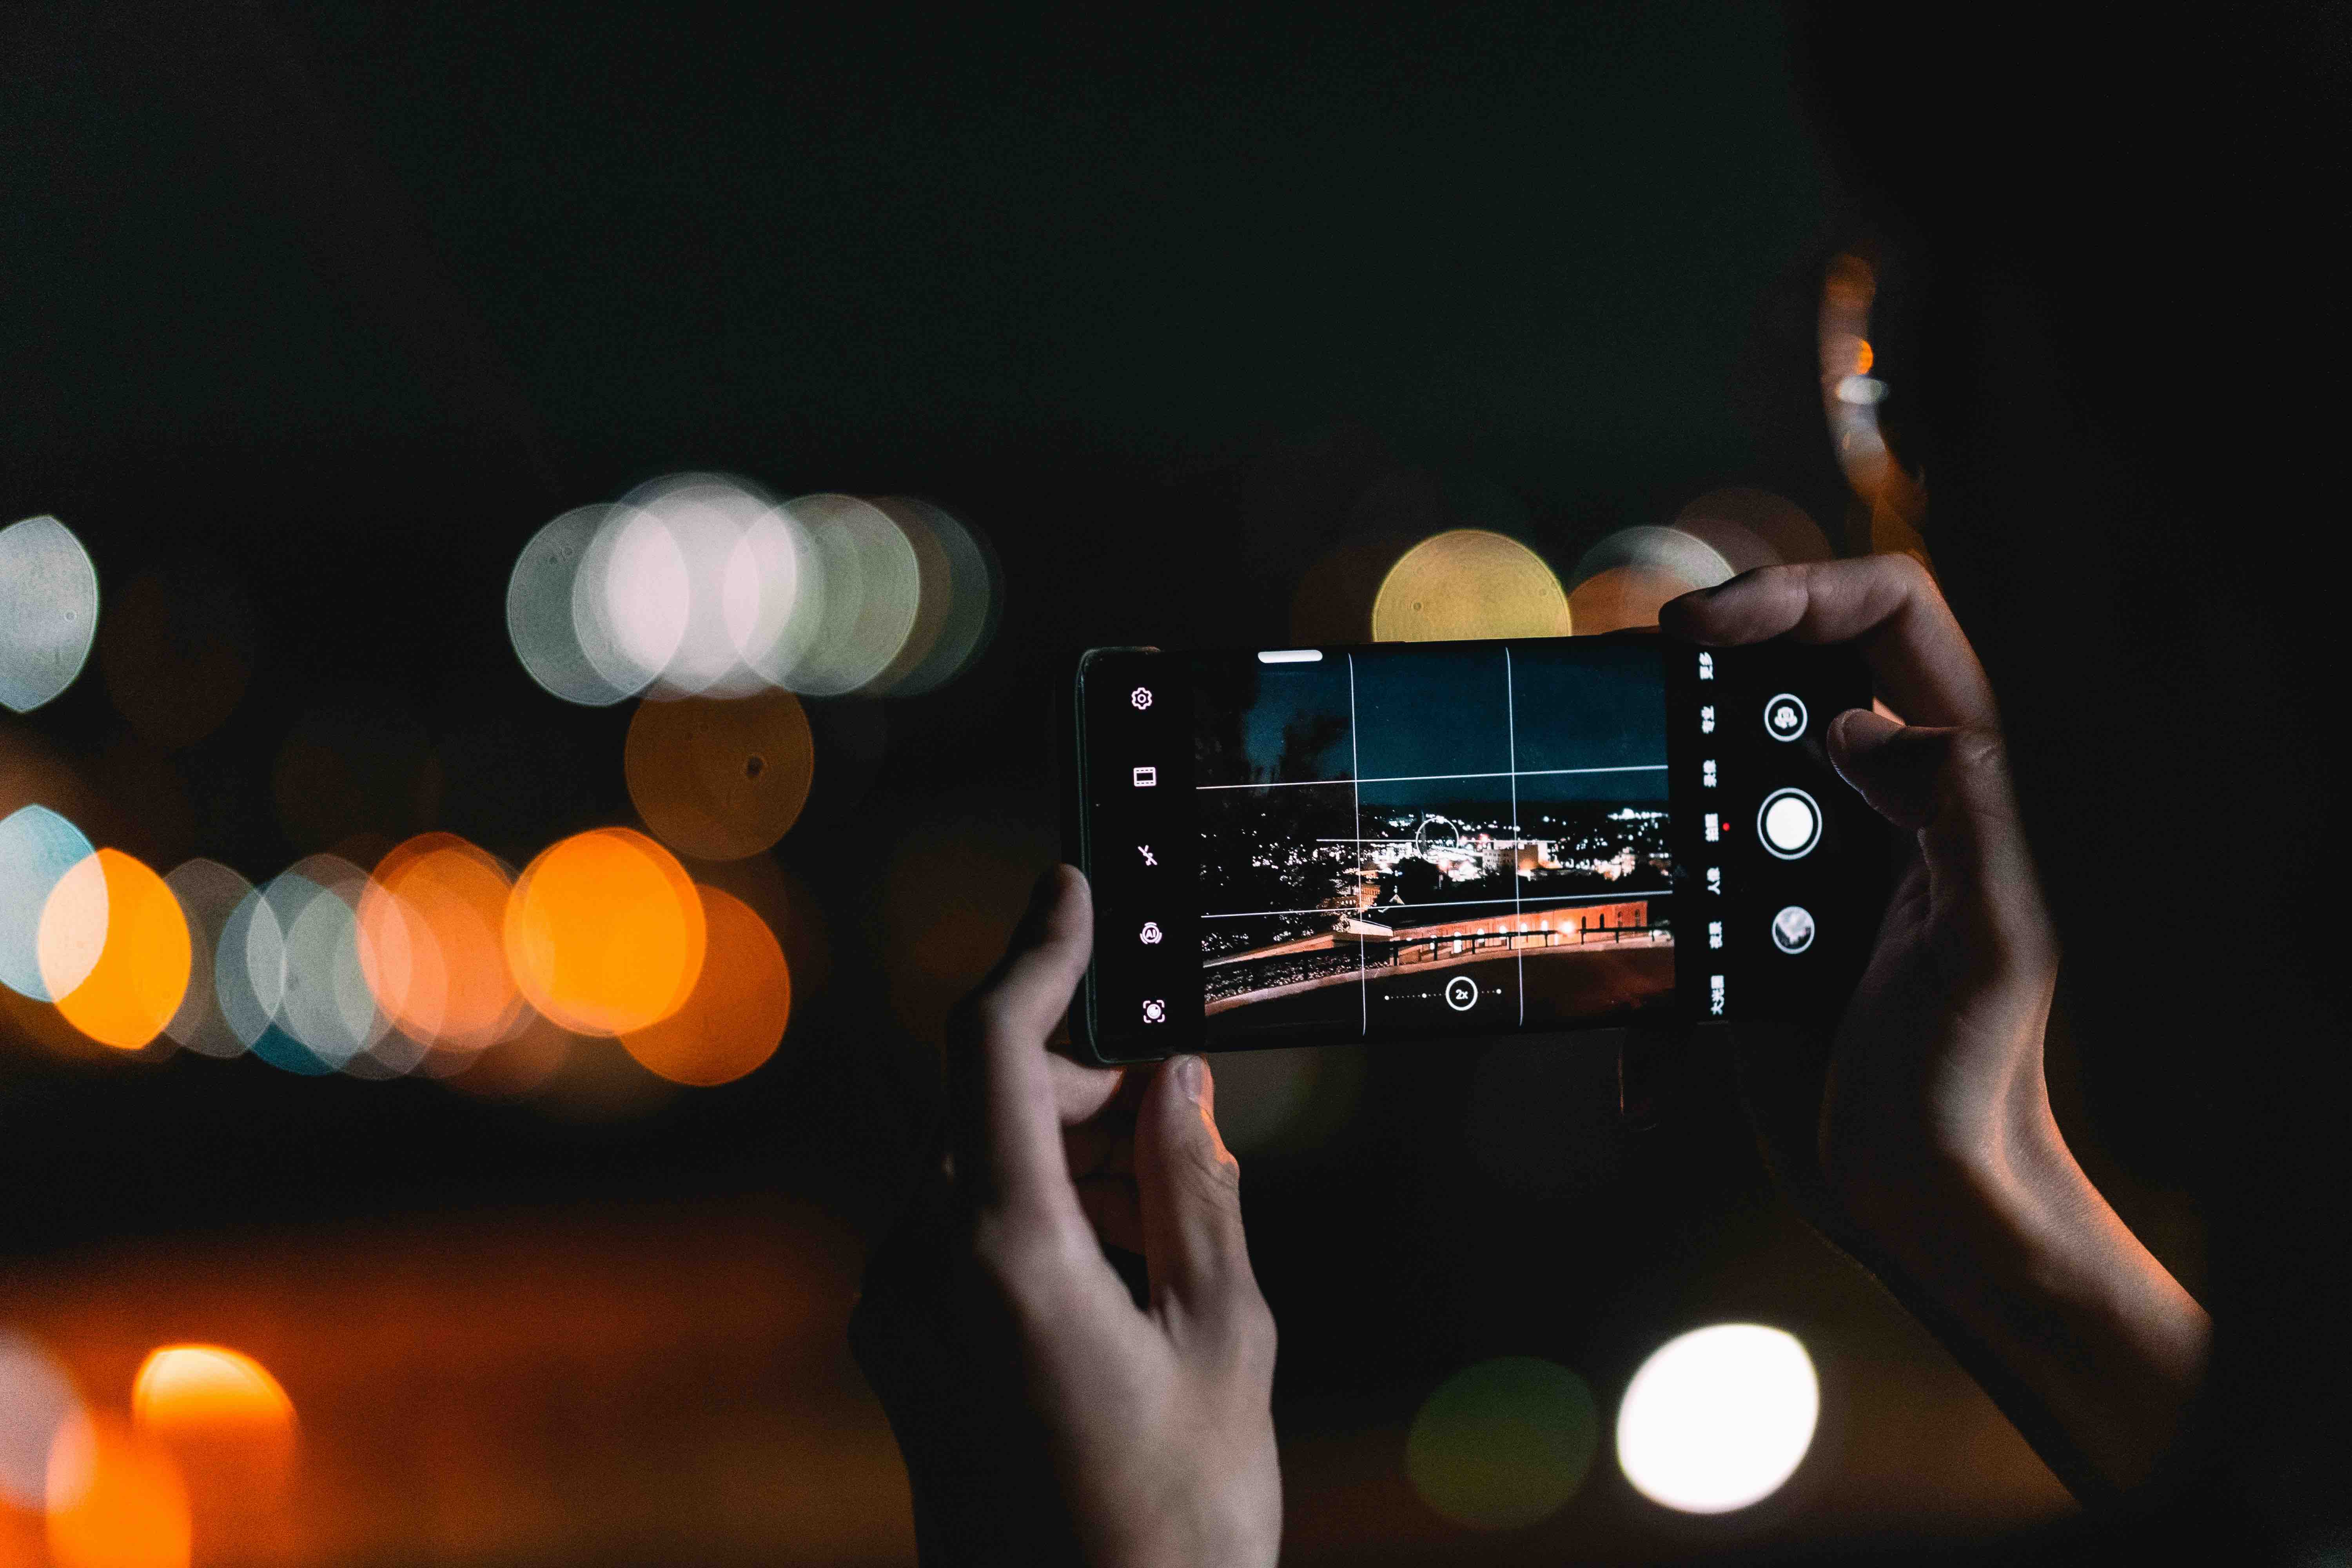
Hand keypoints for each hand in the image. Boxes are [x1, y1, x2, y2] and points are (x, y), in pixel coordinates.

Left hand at [850, 867, 1280, 1567]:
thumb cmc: (1176, 1522)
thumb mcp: (1225, 1339)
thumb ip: (1197, 1187)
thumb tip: (1179, 1081)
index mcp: (1004, 1257)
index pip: (994, 1048)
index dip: (1035, 953)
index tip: (1074, 890)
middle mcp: (920, 1272)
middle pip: (999, 1111)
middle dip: (1096, 1095)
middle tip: (1193, 1128)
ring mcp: (896, 1318)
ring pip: (984, 1172)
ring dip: (1077, 1168)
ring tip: (1174, 1248)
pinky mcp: (899, 1354)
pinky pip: (963, 1236)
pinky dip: (1041, 1222)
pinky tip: (1121, 1284)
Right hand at [1663, 556, 2207, 1493]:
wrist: (1918, 1203)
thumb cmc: (1974, 1084)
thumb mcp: (1996, 942)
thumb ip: (1960, 811)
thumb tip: (1860, 727)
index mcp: (1949, 783)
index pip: (1890, 619)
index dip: (1798, 592)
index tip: (1700, 628)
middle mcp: (1870, 803)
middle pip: (1777, 673)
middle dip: (1694, 672)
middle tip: (1617, 688)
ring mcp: (1799, 864)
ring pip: (1704, 771)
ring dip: (1647, 790)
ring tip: (1596, 809)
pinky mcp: (1742, 932)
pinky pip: (1670, 901)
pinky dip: (1638, 959)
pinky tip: (1641, 1046)